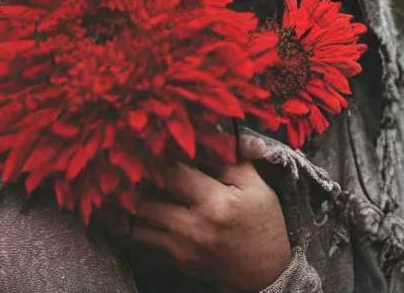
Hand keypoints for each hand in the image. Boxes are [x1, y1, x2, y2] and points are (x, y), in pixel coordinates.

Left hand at [130, 134, 290, 291]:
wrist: (269, 272)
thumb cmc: (264, 222)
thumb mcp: (256, 185)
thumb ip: (233, 157)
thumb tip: (214, 131)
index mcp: (214, 203)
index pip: (170, 173)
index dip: (156, 157)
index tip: (152, 145)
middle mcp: (192, 228)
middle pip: (143, 202)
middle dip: (138, 183)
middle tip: (138, 168)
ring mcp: (181, 250)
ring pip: (136, 226)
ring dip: (135, 207)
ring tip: (137, 190)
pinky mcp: (177, 264)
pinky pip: (144, 245)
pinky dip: (142, 227)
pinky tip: (148, 213)